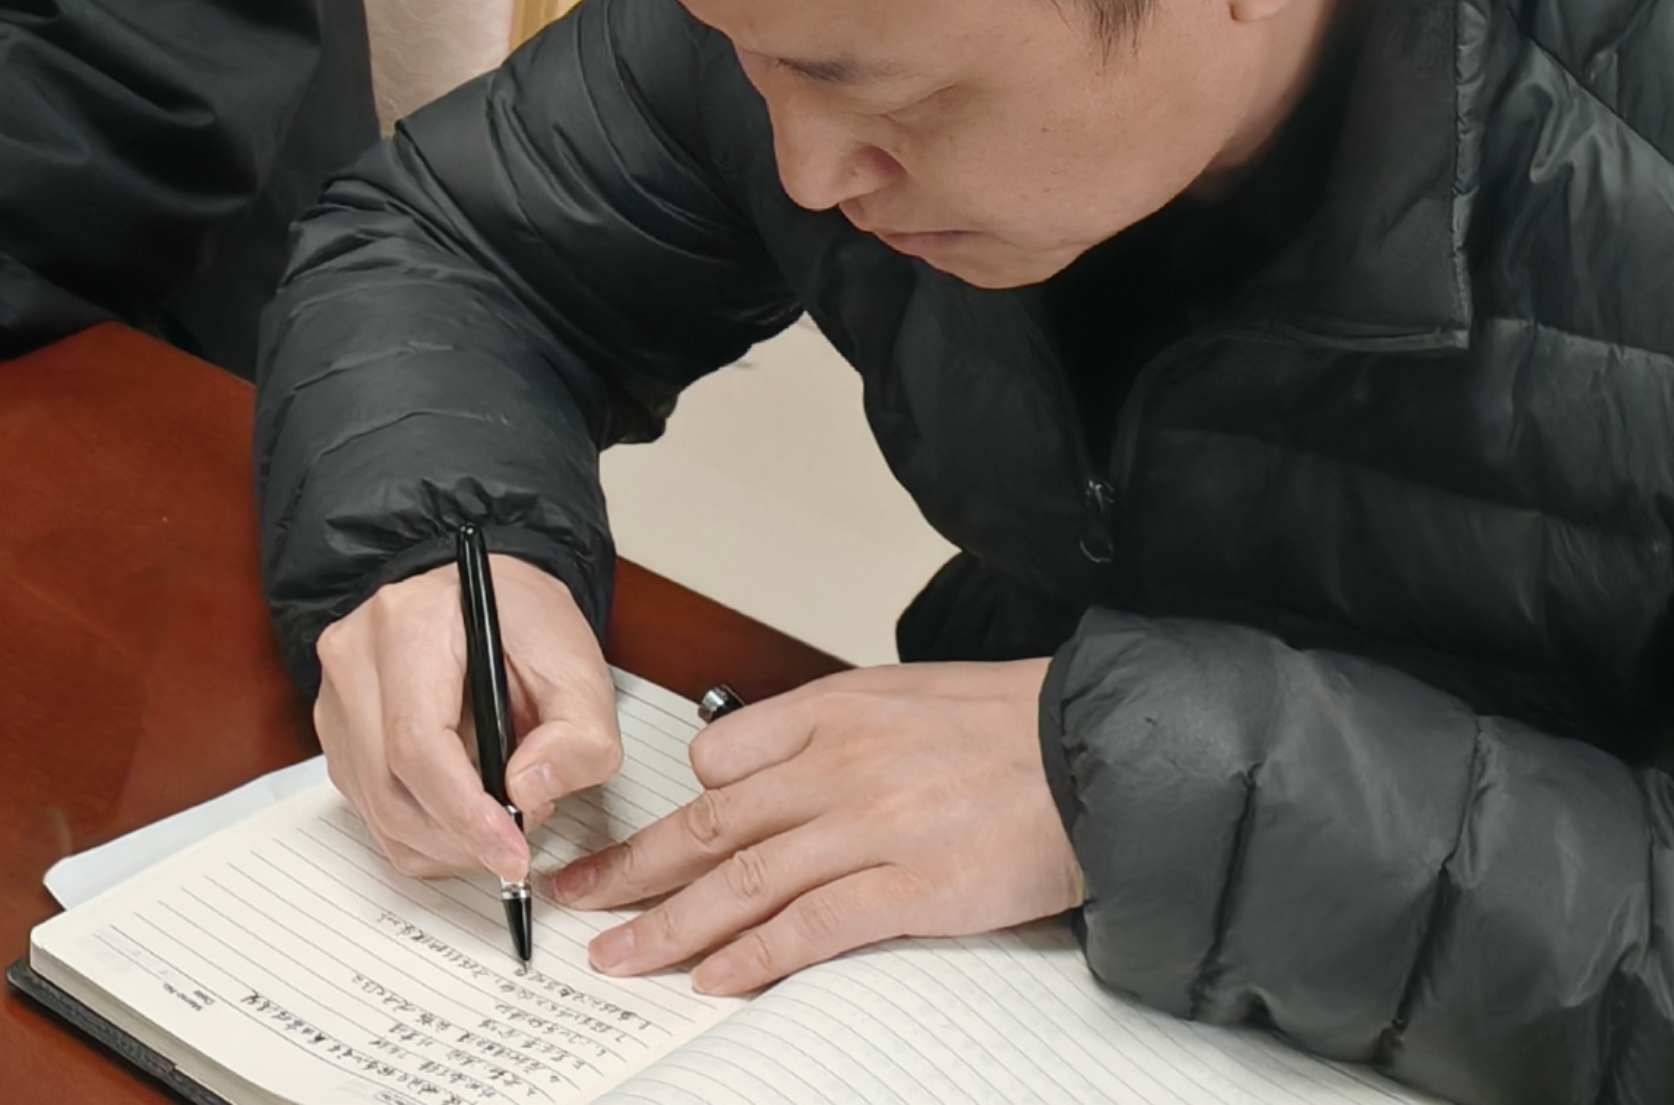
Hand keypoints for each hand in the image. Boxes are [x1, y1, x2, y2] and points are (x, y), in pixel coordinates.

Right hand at [311, 552, 624, 895]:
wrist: (484, 599)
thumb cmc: (525, 625)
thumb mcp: (580, 669)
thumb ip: (577, 737)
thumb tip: (527, 794)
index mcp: (409, 623)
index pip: (417, 742)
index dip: (465, 813)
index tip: (512, 853)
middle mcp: (355, 656)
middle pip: (390, 787)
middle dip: (460, 839)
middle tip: (517, 842)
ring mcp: (336, 695)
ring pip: (378, 810)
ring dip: (443, 843)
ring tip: (497, 817)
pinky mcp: (336, 730)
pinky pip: (371, 811)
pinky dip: (422, 835)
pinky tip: (463, 812)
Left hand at [553, 658, 1074, 993]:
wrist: (1093, 753)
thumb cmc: (1005, 727)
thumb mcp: (900, 696)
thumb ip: (827, 731)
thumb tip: (760, 772)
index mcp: (831, 711)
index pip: (720, 757)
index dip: (679, 807)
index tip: (644, 842)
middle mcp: (836, 766)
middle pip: (709, 825)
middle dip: (634, 868)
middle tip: (580, 897)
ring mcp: (870, 827)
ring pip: (742, 881)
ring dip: (670, 925)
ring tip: (619, 956)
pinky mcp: (911, 888)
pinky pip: (811, 926)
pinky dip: (753, 956)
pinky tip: (712, 978)